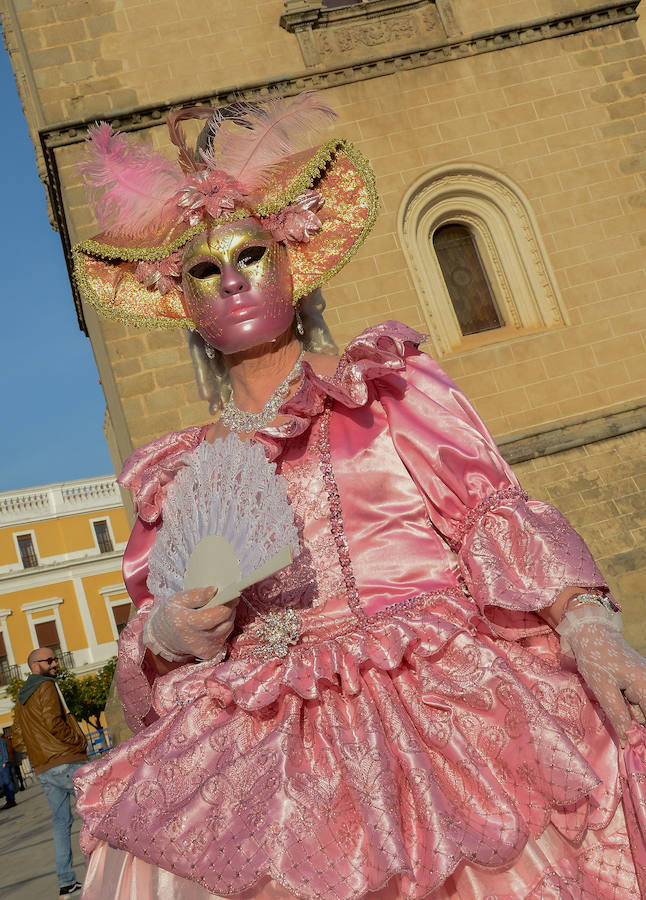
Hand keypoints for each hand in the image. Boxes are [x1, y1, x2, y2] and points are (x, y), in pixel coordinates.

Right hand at [144, 586, 237, 661]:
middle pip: (225, 622)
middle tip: (226, 599)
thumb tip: (215, 590)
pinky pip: (224, 636)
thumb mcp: (178, 599)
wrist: (163, 639)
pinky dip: (223, 627)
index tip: (232, 593)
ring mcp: (205, 648)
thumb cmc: (171, 615)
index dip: (227, 604)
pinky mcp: (210, 654)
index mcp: (187, 623)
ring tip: (218, 609)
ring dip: (227, 617)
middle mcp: (198, 639)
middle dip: (229, 609)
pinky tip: (214, 622)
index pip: (215, 615)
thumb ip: (197, 595)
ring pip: (227, 628)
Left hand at [562, 606, 645, 743]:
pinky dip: (624, 701)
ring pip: (639, 710)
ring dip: (625, 709)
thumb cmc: (596, 657)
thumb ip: (618, 715)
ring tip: (610, 690)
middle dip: (631, 717)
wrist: (591, 631)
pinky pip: (635, 701)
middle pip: (644, 716)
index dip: (641, 734)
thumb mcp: (603, 688)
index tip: (634, 744)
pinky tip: (613, 689)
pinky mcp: (638, 681)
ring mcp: (645, 681)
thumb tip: (628, 741)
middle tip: (613, 701)